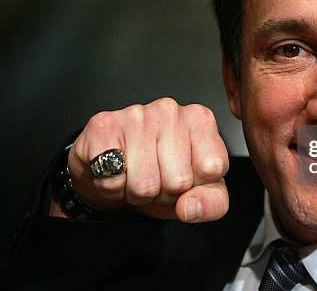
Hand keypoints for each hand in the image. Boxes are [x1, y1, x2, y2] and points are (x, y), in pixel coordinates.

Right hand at [50, 98, 228, 222]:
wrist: (114, 170)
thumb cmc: (161, 174)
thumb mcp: (198, 192)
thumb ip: (212, 203)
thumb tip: (190, 206)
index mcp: (200, 120)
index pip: (212, 168)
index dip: (197, 185)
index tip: (187, 176)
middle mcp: (170, 110)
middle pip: (178, 181)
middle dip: (166, 192)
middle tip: (157, 178)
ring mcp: (136, 115)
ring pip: (144, 185)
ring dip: (137, 193)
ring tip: (137, 175)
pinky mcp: (104, 126)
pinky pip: (112, 180)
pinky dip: (112, 188)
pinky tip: (117, 170)